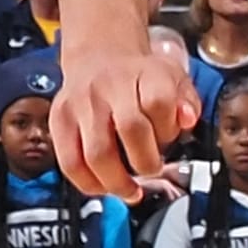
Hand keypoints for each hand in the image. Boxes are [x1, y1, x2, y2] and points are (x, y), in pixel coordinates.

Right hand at [53, 43, 201, 202]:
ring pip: (97, 154)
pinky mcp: (59, 120)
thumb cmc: (140, 77)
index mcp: (144, 74)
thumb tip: (187, 119)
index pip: (159, 101)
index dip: (168, 129)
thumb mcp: (174, 79)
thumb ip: (187, 102)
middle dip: (146, 163)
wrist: (99, 58)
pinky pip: (69, 162)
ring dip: (117, 182)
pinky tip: (103, 186)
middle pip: (130, 130)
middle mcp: (110, 86)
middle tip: (151, 169)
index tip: (170, 141)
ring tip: (129, 189)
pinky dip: (88, 183)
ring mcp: (81, 104)